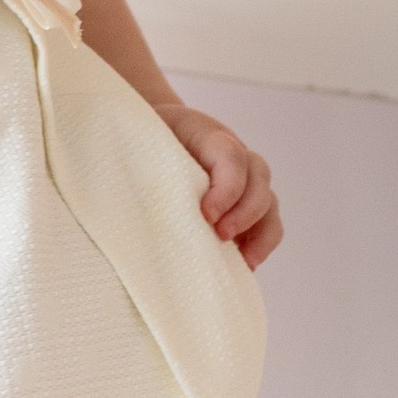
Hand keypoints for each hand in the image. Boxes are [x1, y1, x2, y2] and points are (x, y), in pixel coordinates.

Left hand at [156, 101, 280, 268]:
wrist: (152, 133)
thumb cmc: (145, 142)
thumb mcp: (142, 143)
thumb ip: (143, 164)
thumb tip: (129, 201)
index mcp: (208, 134)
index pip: (230, 156)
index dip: (226, 188)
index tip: (206, 214)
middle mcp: (235, 154)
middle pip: (258, 177)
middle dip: (244, 211)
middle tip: (220, 235)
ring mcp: (245, 178)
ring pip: (268, 201)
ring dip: (260, 232)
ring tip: (243, 261)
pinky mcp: (246, 203)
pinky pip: (268, 222)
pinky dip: (262, 243)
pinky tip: (245, 265)